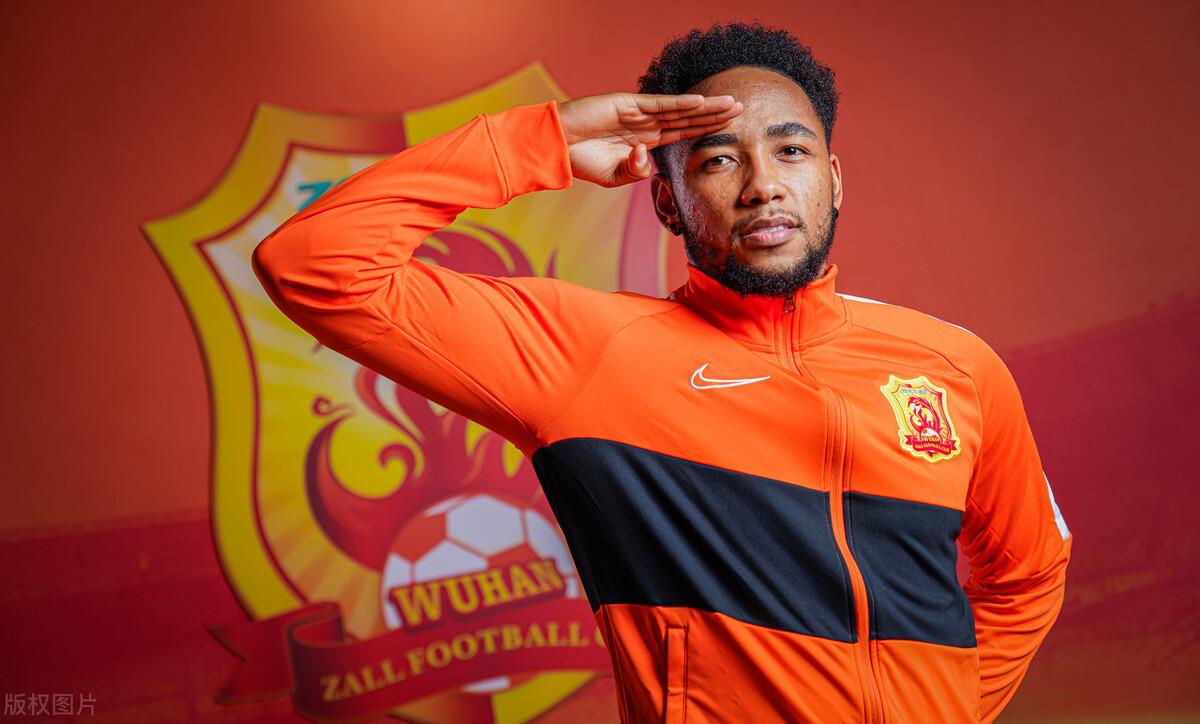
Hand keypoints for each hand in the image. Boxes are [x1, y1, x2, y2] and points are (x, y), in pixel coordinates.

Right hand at [557, 93, 742, 186]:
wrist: (556, 146)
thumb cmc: (580, 160)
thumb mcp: (615, 175)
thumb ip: (636, 172)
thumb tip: (647, 160)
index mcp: (645, 141)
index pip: (682, 133)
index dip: (705, 130)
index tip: (729, 128)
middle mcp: (646, 124)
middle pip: (688, 118)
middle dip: (714, 115)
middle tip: (741, 109)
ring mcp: (638, 113)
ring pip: (679, 109)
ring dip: (705, 107)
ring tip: (730, 103)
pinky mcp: (627, 105)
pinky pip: (659, 105)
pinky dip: (680, 104)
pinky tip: (701, 103)